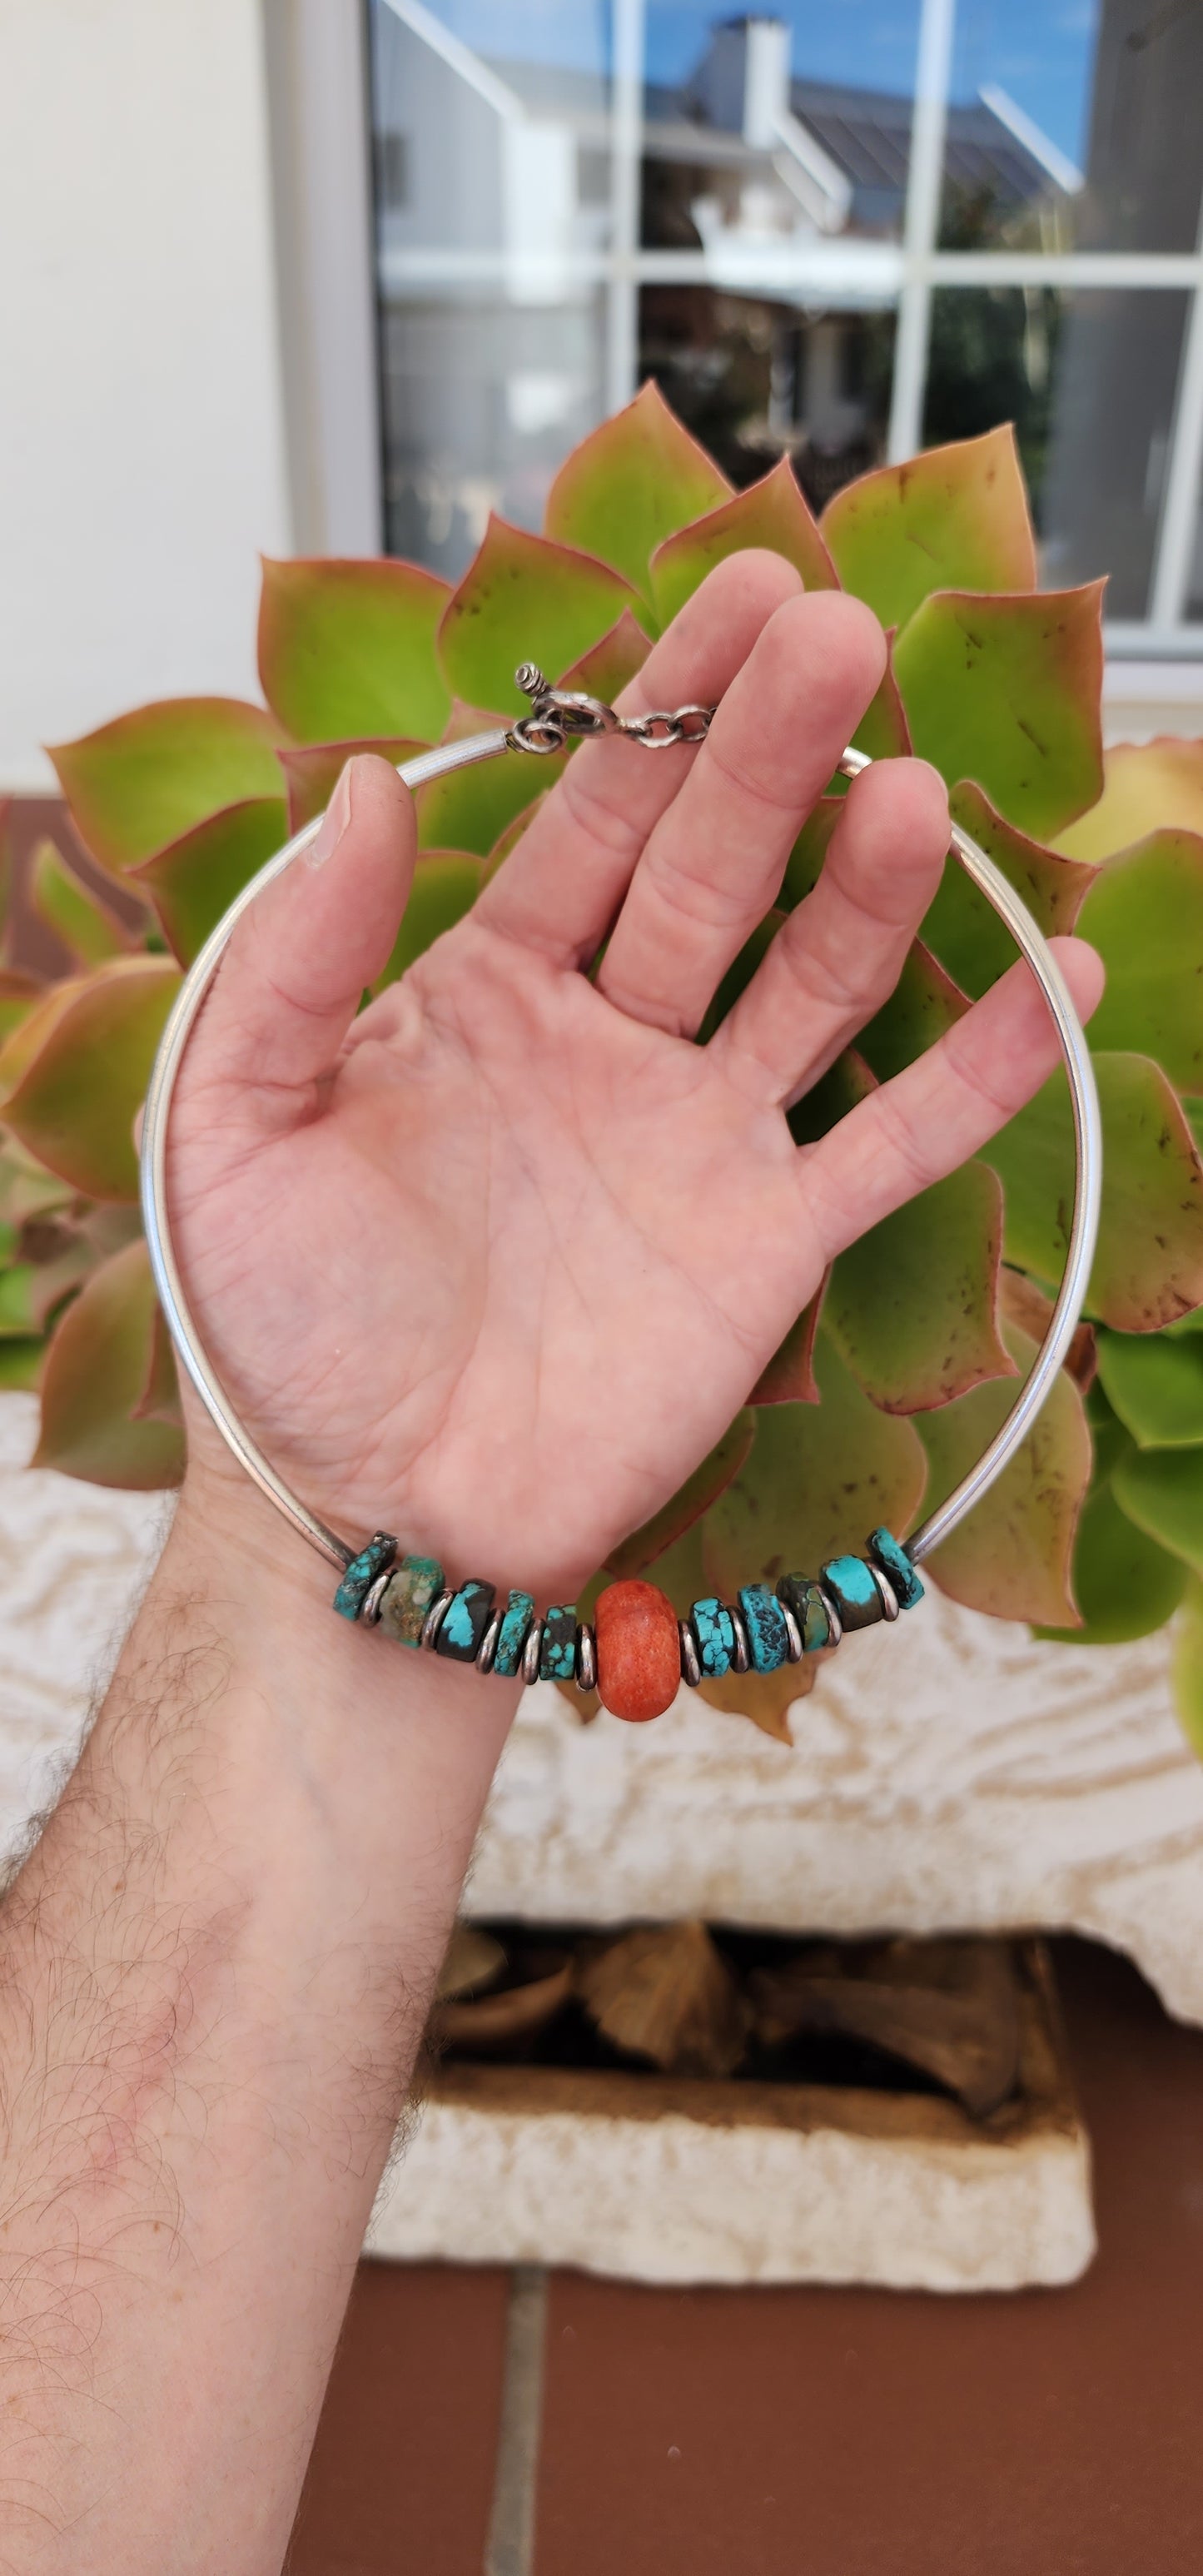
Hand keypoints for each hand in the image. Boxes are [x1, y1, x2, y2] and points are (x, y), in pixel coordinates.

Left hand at [170, 553, 1100, 1598]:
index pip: (589, 819)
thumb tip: (358, 785)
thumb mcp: (231, 1122)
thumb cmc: (277, 1326)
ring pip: (812, 980)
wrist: (368, 1513)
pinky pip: (897, 1144)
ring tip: (913, 786)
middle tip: (840, 633)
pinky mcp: (769, 1245)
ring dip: (871, 885)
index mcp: (480, 992)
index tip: (740, 596)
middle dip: (773, 753)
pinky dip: (985, 1070)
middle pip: (713, 869)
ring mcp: (699, 1139)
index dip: (661, 711)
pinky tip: (1058, 978)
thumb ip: (291, 956)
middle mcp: (607, 1043)